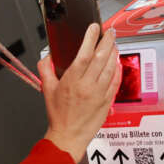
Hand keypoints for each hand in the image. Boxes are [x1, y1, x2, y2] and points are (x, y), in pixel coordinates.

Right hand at [39, 24, 120, 162]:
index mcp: (72, 81)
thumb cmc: (58, 115)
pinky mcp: (108, 100)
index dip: (91, 38)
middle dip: (108, 41)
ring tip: (114, 43)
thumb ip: (45, 70)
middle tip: (110, 31)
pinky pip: (116, 81)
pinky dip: (117, 69)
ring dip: (114, 53)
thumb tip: (48, 57)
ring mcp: (100, 93)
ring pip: (111, 67)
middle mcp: (88, 85)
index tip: (94, 28)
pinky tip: (117, 62)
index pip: (84, 54)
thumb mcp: (47, 89)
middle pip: (102, 57)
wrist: (68, 136)